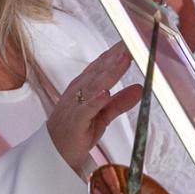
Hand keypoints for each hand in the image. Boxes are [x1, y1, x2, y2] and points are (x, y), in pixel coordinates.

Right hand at [48, 44, 143, 172]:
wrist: (55, 152)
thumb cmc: (76, 131)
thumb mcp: (103, 115)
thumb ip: (120, 102)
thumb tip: (139, 89)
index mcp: (84, 86)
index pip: (102, 65)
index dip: (116, 52)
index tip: (131, 41)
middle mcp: (79, 91)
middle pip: (99, 70)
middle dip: (115, 56)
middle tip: (130, 44)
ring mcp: (76, 104)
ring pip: (94, 85)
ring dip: (110, 72)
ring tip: (123, 60)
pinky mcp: (75, 121)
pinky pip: (86, 109)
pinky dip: (95, 100)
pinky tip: (105, 93)